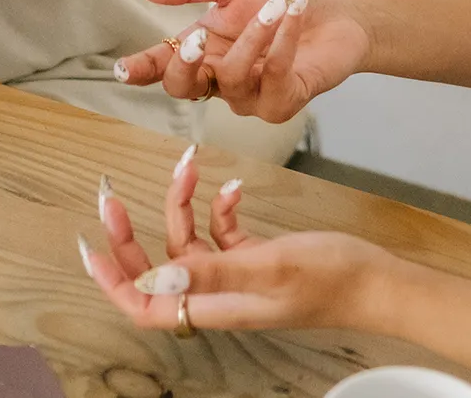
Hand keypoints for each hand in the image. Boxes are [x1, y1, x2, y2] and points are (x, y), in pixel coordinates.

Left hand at [79, 142, 392, 332]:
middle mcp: (220, 295)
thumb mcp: (269, 267)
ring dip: (182, 205)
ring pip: (189, 243)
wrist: (380, 281)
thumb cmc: (333, 278)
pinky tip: (234, 187)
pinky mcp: (258, 261)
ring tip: (187, 164)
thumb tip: (152, 279)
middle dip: (132, 235)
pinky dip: (220, 208)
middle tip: (110, 196)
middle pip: (157, 272)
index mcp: (216, 306)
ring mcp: (238, 278)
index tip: (90, 246)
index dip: (113, 282)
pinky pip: (222, 235)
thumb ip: (212, 270)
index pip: (145, 306)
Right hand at [116, 0, 370, 122]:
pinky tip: (294, 12)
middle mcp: (221, 79)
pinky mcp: (282, 104)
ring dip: (254, 36)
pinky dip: (283, 40)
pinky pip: (273, 77)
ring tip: (276, 5)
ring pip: (232, 78)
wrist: (337, 10)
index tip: (123, 69)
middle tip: (195, 35)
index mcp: (203, 51)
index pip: (163, 66)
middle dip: (184, 64)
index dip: (141, 70)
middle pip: (183, 88)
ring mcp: (250, 97)